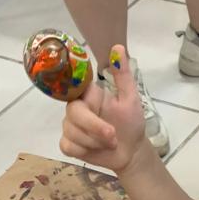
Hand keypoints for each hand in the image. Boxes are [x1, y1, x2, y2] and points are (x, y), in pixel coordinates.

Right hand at [60, 46, 148, 174]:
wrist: (131, 152)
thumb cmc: (131, 123)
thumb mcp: (131, 98)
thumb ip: (123, 75)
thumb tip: (117, 47)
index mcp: (90, 95)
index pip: (76, 87)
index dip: (86, 99)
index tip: (95, 105)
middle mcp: (76, 108)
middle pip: (73, 113)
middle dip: (94, 127)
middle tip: (113, 136)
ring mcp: (70, 126)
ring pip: (72, 131)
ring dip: (94, 141)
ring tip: (110, 143)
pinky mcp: (68, 144)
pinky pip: (67, 146)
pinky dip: (83, 151)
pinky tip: (95, 151)